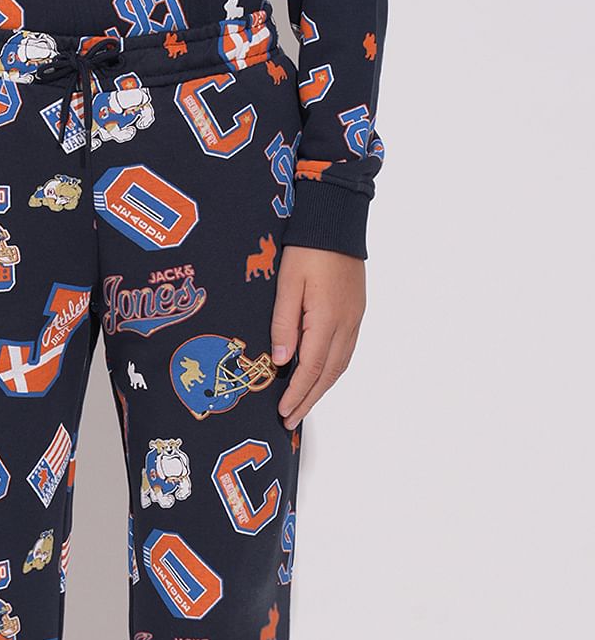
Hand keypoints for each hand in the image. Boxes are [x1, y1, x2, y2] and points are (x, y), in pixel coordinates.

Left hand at [271, 246, 365, 430]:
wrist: (337, 219)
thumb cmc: (307, 248)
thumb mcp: (287, 284)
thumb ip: (284, 324)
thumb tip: (283, 361)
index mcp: (327, 319)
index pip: (310, 369)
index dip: (296, 394)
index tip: (283, 412)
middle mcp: (346, 323)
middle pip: (328, 374)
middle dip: (309, 400)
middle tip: (291, 420)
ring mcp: (355, 318)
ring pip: (340, 365)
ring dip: (321, 388)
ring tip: (304, 404)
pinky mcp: (356, 311)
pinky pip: (346, 351)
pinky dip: (332, 370)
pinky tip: (320, 376)